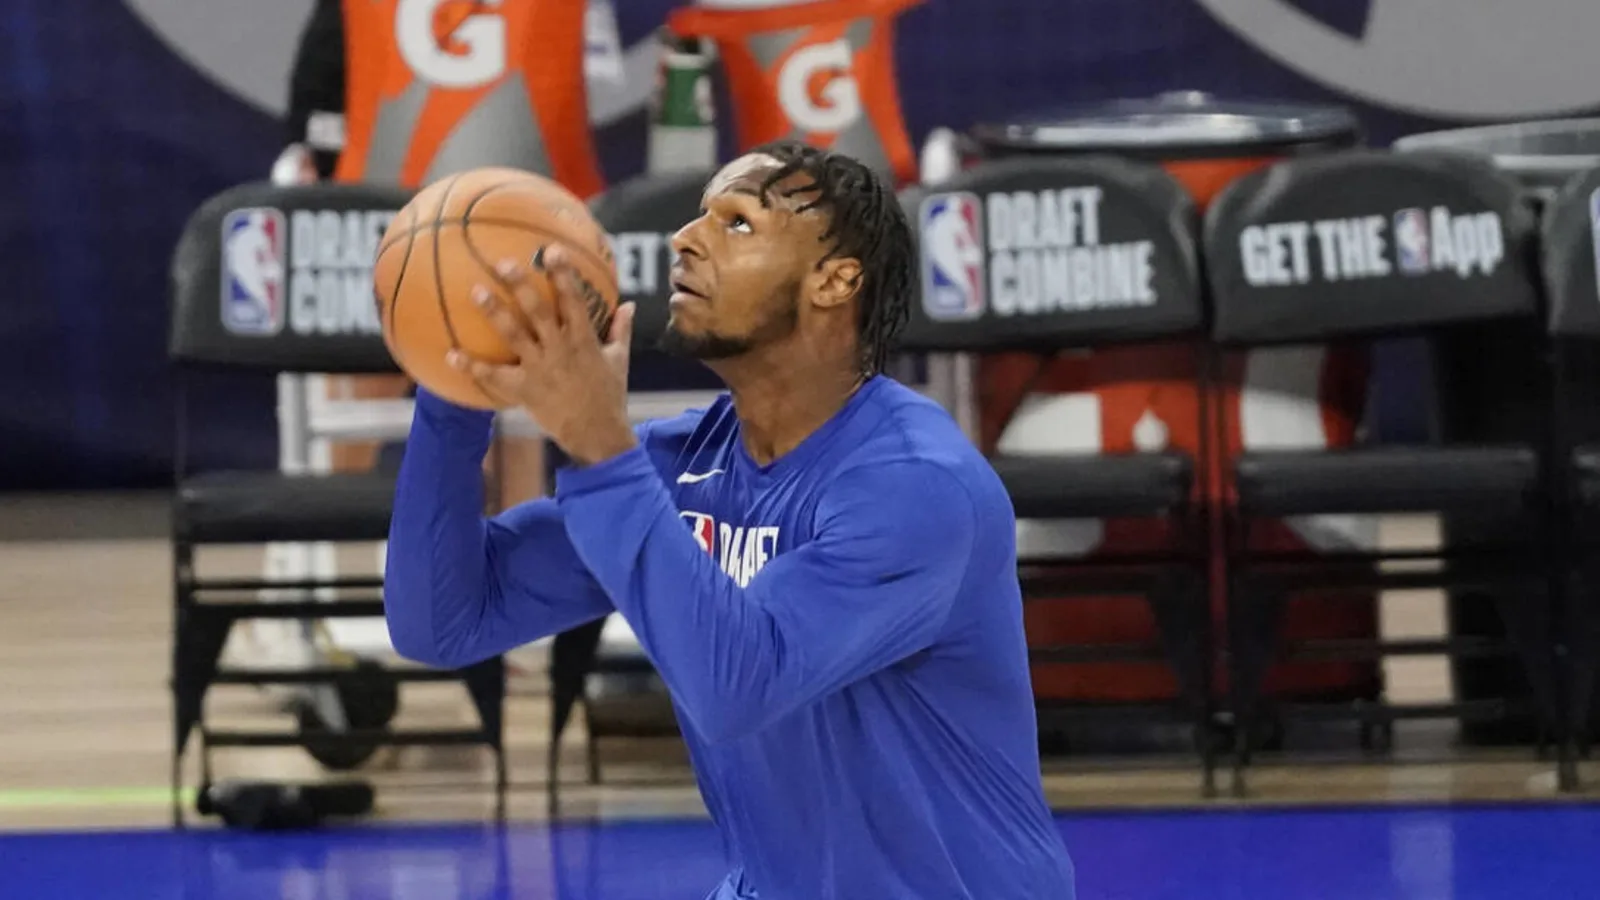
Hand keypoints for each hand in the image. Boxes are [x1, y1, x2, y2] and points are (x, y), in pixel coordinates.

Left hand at [447, 248, 637, 466]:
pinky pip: (494, 376)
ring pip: (514, 335)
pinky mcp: (524, 390)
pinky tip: (450, 355)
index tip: (552, 250)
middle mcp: (559, 350)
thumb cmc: (609, 396)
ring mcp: (540, 369)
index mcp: (583, 340)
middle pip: (538, 311)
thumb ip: (621, 330)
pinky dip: (471, 367)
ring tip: (476, 292)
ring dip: (494, 313)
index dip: (563, 274)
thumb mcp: (619, 360)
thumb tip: (630, 304)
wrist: (597, 434)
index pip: (574, 300)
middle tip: (503, 263)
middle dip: (521, 286)